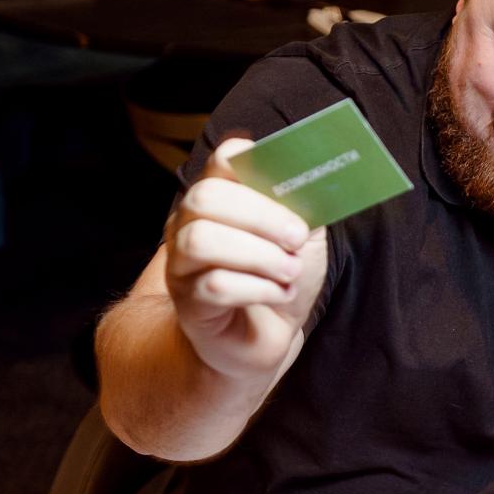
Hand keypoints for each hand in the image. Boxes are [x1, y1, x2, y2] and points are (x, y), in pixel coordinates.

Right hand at [164, 139, 328, 377]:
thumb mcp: (302, 236)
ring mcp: (182, 263)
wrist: (271, 333)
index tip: (289, 189)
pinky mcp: (189, 303)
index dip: (254, 164)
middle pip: (206, 198)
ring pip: (201, 240)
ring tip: (289, 271)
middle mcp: (190, 223)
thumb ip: (303, 205)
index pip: (223, 159)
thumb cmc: (282, 277)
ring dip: (259, 255)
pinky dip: (257, 288)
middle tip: (297, 239)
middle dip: (261, 216)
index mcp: (222, 197)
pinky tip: (278, 294)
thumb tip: (311, 178)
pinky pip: (213, 285)